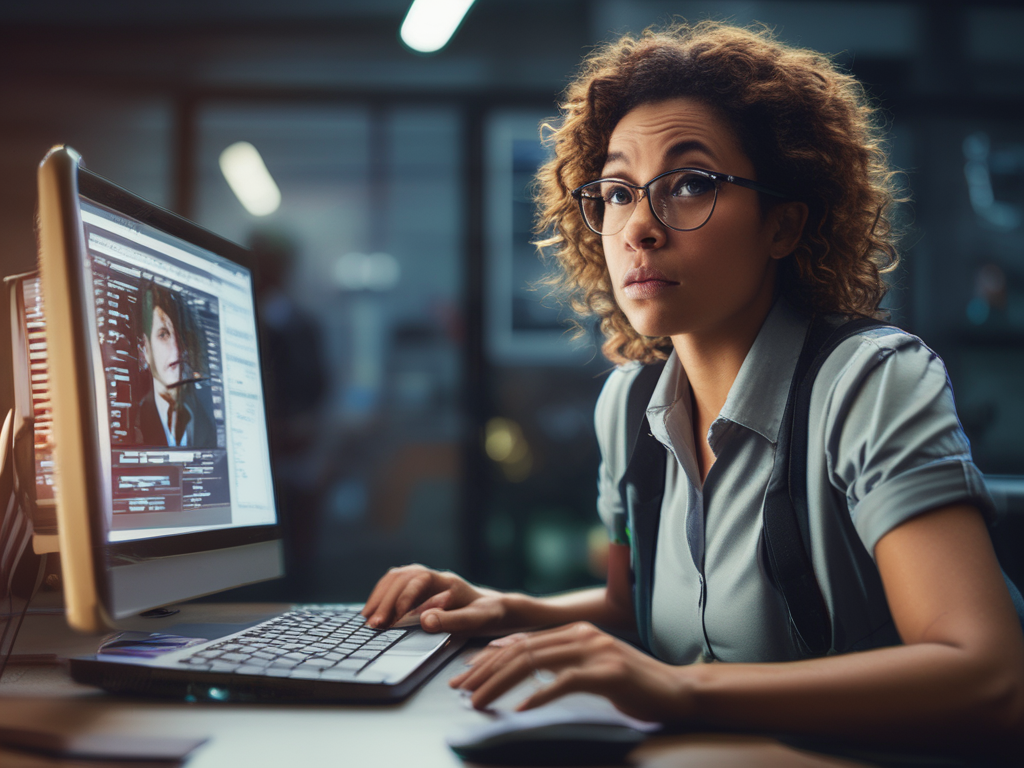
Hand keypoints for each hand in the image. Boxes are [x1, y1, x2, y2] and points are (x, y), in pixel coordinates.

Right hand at [361, 564, 510, 633]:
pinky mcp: (420, 590)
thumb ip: (452, 620)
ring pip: (396, 577)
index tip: (396, 619)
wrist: (496, 609)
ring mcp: (426, 581)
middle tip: (374, 624)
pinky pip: (395, 585)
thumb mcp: (476, 621)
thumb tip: (424, 621)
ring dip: (380, 596)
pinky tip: (373, 611)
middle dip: (386, 599)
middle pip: (402, 576)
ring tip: (368, 618)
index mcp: (447, 582)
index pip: (419, 579)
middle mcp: (434, 577)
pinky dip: (382, 596)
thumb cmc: (488, 616)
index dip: (405, 597)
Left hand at [449, 622, 690, 721]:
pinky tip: (519, 710)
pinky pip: (563, 682)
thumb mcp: (589, 666)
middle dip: (484, 670)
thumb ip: (558, 661)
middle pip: (520, 650)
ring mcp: (595, 650)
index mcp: (573, 631)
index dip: (487, 658)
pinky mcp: (607, 671)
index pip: (520, 641)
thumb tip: (518, 664)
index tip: (464, 675)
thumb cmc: (632, 684)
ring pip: (534, 662)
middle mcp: (581, 634)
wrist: (677, 691)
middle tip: (461, 689)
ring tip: (479, 701)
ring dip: (500, 683)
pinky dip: (537, 696)